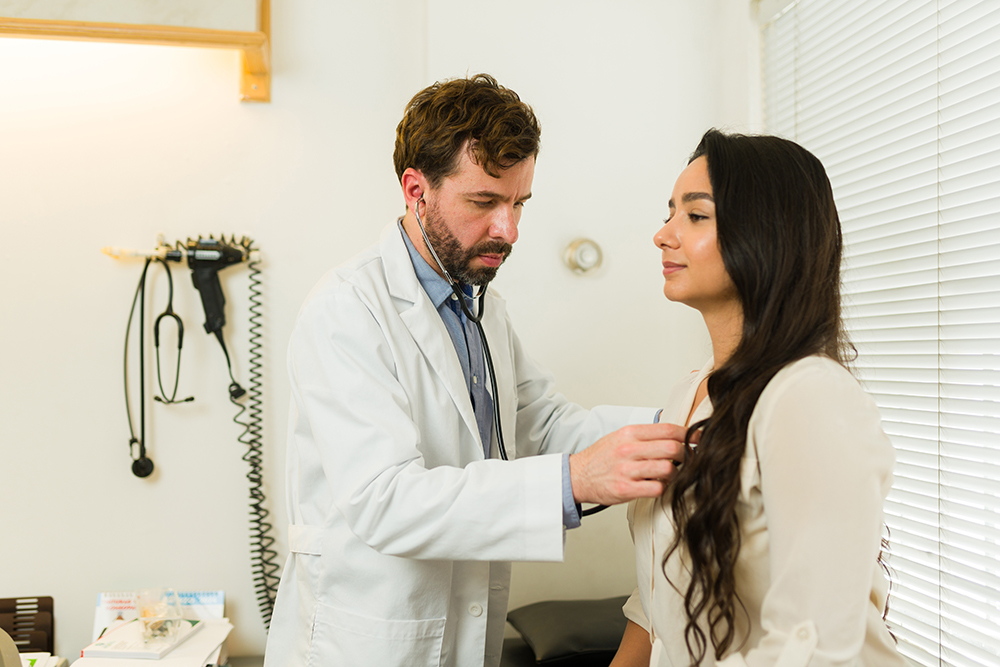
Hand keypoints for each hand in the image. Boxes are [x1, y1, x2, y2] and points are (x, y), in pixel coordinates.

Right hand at [569, 422, 693, 504]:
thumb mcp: (621, 437)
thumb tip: (676, 435)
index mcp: (629, 433)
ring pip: (667, 469)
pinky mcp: (625, 489)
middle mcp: (628, 449)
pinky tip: (658, 485)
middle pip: (672, 448)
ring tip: (671, 474)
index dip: (689, 434)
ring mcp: (626, 470)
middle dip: (686, 454)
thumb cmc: (601, 457)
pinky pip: (657, 488)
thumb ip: (646, 435)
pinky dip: (663, 488)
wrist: (577, 475)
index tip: (699, 439)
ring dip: (675, 473)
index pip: (668, 429)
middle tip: (689, 459)